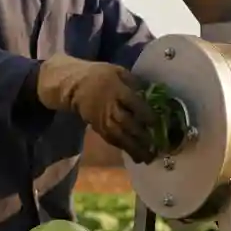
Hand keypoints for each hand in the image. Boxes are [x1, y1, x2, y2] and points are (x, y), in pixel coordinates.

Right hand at [36, 54, 157, 162]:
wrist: (74, 85)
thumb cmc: (99, 75)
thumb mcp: (118, 71)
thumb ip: (134, 82)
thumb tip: (151, 93)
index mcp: (117, 91)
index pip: (134, 104)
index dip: (146, 114)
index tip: (156, 123)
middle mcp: (111, 107)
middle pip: (127, 124)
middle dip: (142, 137)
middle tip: (156, 148)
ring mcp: (103, 120)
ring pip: (120, 136)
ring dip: (133, 148)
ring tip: (146, 159)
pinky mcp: (98, 128)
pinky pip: (112, 140)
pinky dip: (123, 148)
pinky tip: (134, 155)